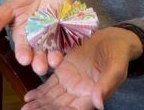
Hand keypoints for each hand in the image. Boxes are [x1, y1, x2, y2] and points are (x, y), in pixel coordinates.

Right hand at [0, 0, 72, 74]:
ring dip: (53, 58)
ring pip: (53, 51)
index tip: (23, 59)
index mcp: (22, 36)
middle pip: (38, 54)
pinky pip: (68, 42)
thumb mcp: (10, 5)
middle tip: (39, 68)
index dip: (23, 53)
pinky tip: (68, 48)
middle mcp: (37, 41)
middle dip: (38, 61)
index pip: (22, 48)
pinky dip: (67, 46)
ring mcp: (53, 38)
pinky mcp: (67, 34)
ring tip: (53, 62)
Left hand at [21, 27, 142, 109]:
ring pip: (52, 96)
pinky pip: (49, 84)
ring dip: (39, 103)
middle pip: (59, 106)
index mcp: (93, 95)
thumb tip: (99, 104)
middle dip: (44, 109)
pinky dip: (39, 91)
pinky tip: (28, 96)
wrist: (111, 39)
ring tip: (25, 107)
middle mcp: (79, 92)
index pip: (74, 109)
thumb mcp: (115, 68)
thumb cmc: (117, 55)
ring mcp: (70, 82)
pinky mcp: (63, 71)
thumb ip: (106, 85)